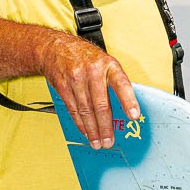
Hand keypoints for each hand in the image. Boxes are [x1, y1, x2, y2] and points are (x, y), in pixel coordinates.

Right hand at [39, 34, 139, 148]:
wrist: (56, 47)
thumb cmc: (85, 57)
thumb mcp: (105, 62)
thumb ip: (114, 82)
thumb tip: (126, 107)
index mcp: (109, 65)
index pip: (121, 84)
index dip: (128, 101)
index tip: (133, 116)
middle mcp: (92, 72)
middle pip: (100, 104)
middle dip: (105, 126)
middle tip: (109, 141)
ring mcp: (76, 79)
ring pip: (86, 110)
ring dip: (92, 130)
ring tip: (97, 142)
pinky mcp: (63, 86)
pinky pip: (73, 109)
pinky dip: (80, 123)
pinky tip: (85, 131)